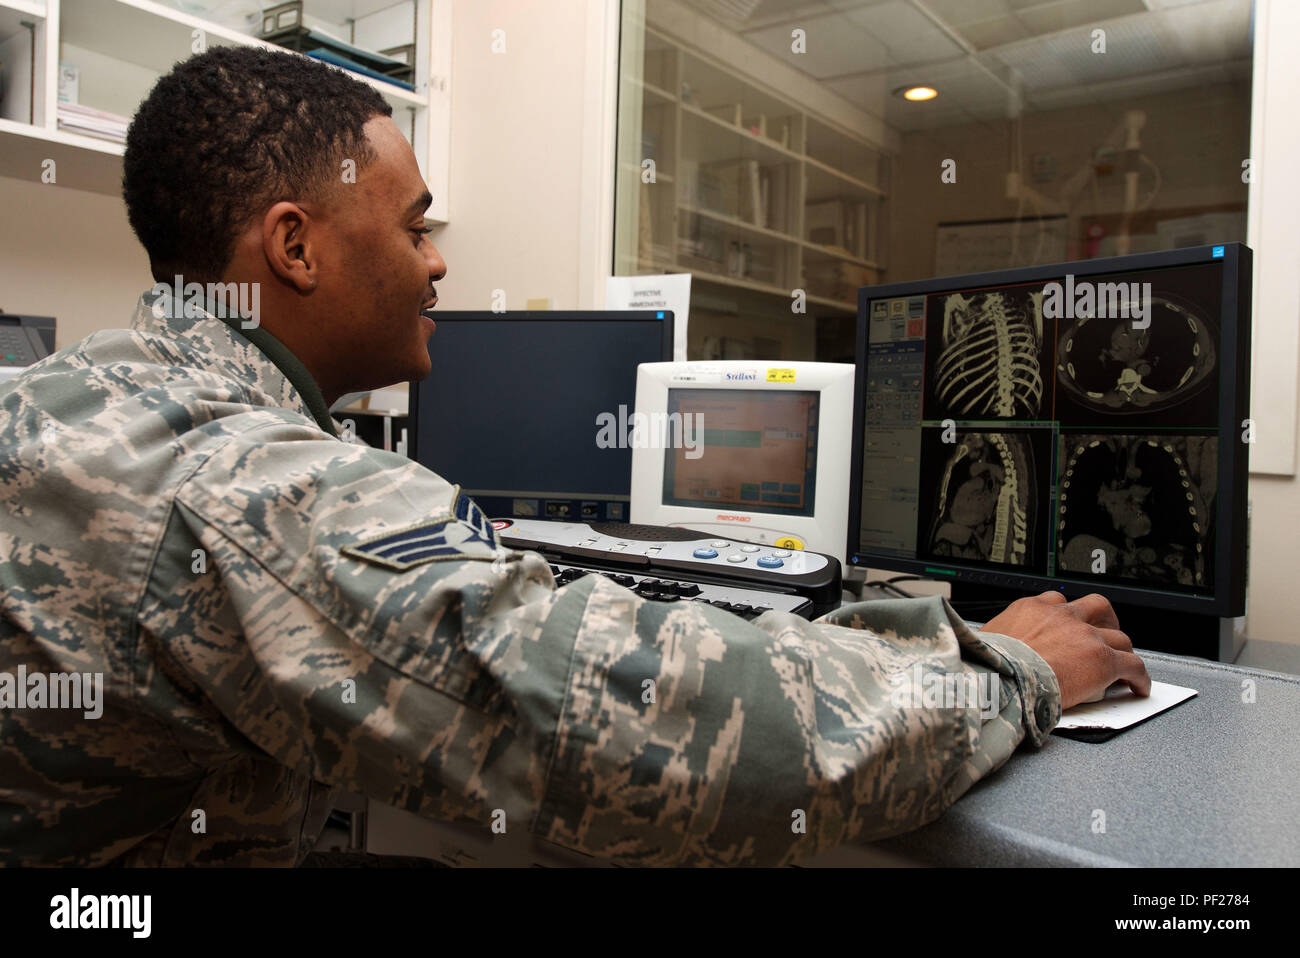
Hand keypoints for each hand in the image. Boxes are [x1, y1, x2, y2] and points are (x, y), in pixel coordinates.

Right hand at [982, 592, 1151, 709]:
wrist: (1001, 678)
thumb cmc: (988, 666)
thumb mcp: (987, 643)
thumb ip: (998, 641)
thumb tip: (990, 652)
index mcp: (1030, 609)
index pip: (1057, 602)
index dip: (1067, 616)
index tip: (1068, 626)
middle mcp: (1061, 616)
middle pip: (1096, 608)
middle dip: (1104, 622)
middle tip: (1104, 636)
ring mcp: (1085, 636)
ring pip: (1118, 637)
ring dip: (1122, 650)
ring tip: (1124, 664)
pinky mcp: (1103, 659)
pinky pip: (1132, 665)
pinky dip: (1139, 676)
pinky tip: (1139, 686)